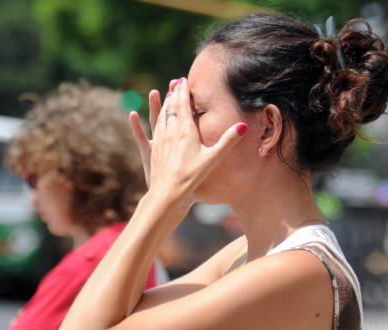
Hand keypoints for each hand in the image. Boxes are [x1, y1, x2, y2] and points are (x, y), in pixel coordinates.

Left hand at [130, 78, 246, 206]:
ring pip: (161, 116)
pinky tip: (144, 115)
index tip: (183, 79)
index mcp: (185, 131)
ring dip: (164, 104)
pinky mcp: (153, 150)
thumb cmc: (192, 176)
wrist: (167, 192)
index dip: (183, 91)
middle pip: (171, 107)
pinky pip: (151, 129)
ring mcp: (160, 140)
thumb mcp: (213, 158)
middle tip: (176, 83)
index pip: (183, 105)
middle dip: (174, 93)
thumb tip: (243, 126)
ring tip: (166, 95)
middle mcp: (171, 131)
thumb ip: (228, 141)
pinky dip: (150, 119)